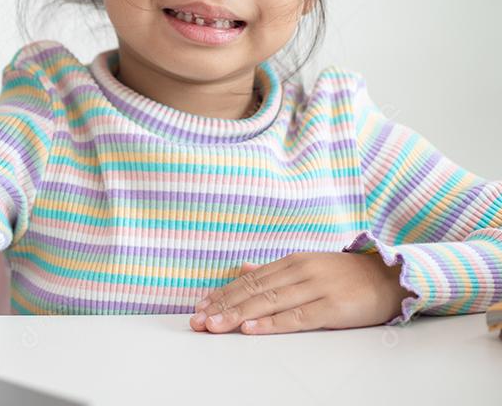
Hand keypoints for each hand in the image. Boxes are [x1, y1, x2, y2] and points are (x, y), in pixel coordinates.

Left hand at [188, 251, 412, 334]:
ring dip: (238, 315)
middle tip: (198, 320)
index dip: (222, 293)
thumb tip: (240, 269)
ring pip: (269, 303)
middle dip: (222, 307)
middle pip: (253, 291)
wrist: (391, 278)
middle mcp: (299, 271)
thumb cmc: (345, 276)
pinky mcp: (332, 307)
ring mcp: (316, 288)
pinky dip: (271, 323)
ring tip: (215, 326)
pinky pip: (296, 317)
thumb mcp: (306, 266)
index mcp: (291, 262)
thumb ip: (272, 271)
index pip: (249, 280)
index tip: (199, 306)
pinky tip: (251, 328)